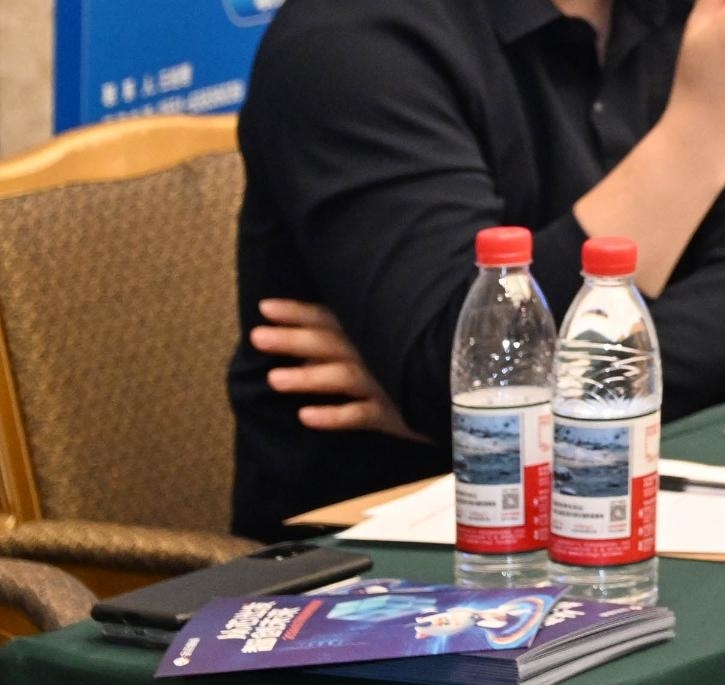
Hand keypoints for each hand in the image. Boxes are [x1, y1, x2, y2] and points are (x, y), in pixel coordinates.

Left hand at [249, 298, 417, 438]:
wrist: (465, 395)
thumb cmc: (425, 362)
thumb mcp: (396, 340)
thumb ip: (358, 337)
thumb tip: (308, 345)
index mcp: (373, 333)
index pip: (330, 318)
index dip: (299, 312)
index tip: (265, 308)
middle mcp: (375, 354)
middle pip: (331, 344)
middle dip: (294, 339)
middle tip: (258, 337)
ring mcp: (384, 384)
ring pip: (342, 377)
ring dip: (309, 376)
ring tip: (274, 380)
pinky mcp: (394, 414)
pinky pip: (362, 415)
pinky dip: (334, 416)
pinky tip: (306, 417)